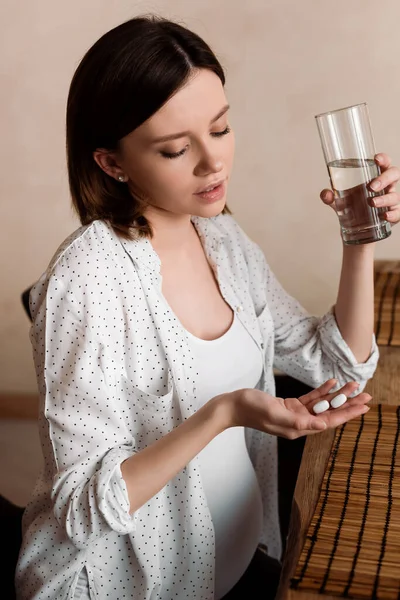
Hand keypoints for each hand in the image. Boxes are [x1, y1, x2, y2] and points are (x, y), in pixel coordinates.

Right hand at [222, 378, 370, 438]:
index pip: (329, 421)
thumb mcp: (275, 413)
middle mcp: (299, 423)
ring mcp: (295, 415)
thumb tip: (323, 426)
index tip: (363, 407)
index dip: (348, 413)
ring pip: (322, 405)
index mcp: (298, 428)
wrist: (233, 406)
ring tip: (352, 385)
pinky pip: (310, 399)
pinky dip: (322, 391)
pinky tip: (331, 383)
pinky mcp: (289, 406)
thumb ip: (299, 421)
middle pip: (330, 413)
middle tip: (366, 394)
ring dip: (338, 396)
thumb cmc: (251, 409)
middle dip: (348, 404)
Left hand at [320, 153, 399, 225]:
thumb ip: (331, 197)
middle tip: (371, 186)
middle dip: (384, 179)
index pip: (384, 163)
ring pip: (395, 196)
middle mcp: (386, 187)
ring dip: (384, 199)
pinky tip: (384, 216)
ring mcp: (391, 201)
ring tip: (371, 202)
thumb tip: (326, 194)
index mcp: (376, 177)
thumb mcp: (339, 201)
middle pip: (394, 175)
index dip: (384, 159)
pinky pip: (398, 213)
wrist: (355, 228)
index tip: (376, 159)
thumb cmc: (352, 207)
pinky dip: (392, 215)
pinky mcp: (392, 215)